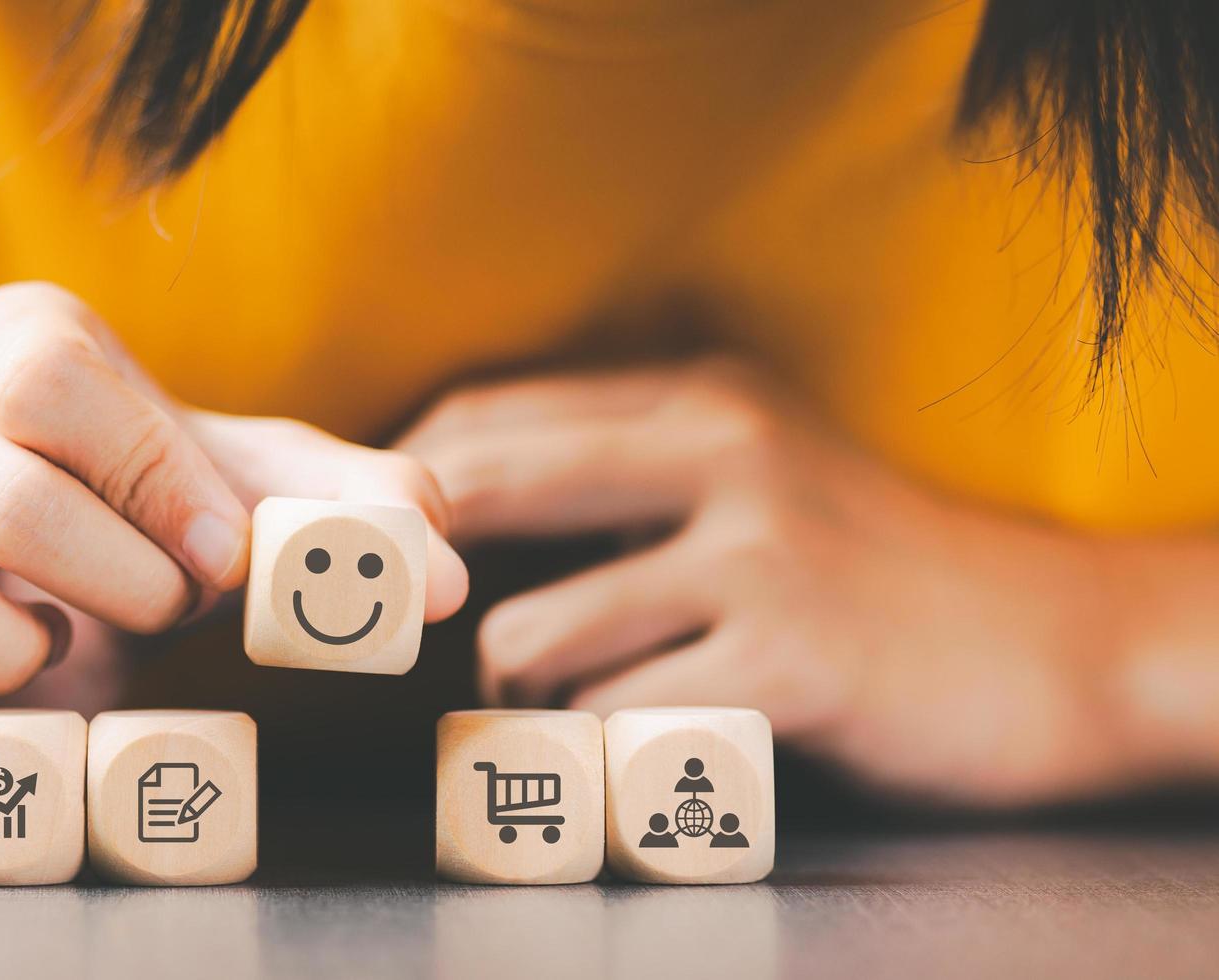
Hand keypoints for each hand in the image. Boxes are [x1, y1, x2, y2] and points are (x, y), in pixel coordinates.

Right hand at [0, 282, 466, 728]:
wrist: (39, 575)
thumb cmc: (157, 512)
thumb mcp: (260, 493)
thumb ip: (358, 510)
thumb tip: (440, 575)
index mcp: (20, 336)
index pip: (57, 376)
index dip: (151, 478)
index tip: (222, 559)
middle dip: (114, 581)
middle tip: (166, 613)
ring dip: (4, 650)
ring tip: (57, 648)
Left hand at [400, 358, 1130, 805]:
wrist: (1055, 645)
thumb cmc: (879, 572)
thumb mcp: (761, 477)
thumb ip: (630, 477)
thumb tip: (461, 516)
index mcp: (698, 400)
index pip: (484, 417)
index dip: (396, 489)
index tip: (371, 558)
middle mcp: (719, 454)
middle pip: (478, 490)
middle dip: (412, 580)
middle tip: (407, 646)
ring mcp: (757, 555)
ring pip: (528, 635)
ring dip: (517, 698)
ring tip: (555, 716)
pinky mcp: (788, 661)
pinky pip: (617, 722)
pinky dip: (604, 756)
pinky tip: (640, 755)